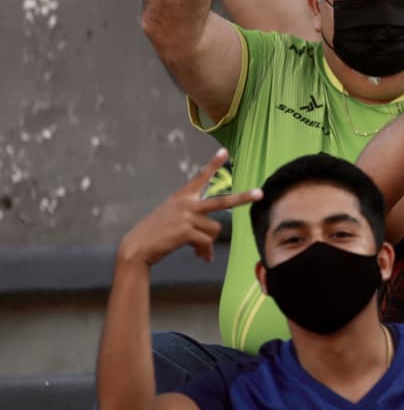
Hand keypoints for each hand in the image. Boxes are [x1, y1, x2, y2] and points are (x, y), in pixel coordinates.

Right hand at [117, 149, 261, 265]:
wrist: (137, 248)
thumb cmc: (155, 235)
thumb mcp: (172, 221)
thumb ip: (193, 224)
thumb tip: (209, 247)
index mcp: (181, 197)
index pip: (200, 177)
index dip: (213, 164)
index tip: (225, 152)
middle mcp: (186, 204)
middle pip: (222, 202)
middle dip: (243, 198)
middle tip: (260, 194)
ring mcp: (186, 217)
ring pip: (214, 230)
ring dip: (208, 243)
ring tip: (198, 250)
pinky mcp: (186, 231)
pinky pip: (206, 243)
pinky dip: (205, 252)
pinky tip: (200, 257)